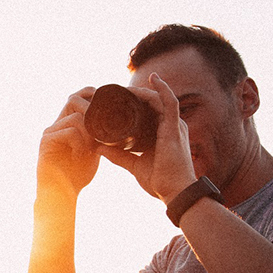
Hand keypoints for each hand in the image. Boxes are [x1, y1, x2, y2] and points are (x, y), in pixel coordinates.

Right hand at [37, 87, 101, 200]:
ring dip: (90, 134)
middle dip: (92, 111)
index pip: (79, 95)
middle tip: (102, 131)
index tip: (109, 113)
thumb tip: (118, 121)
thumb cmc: (77, 174)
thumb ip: (99, 134)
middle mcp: (56, 123)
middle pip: (74, 98)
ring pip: (76, 118)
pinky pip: (69, 132)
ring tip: (91, 150)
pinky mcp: (46, 142)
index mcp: (67, 122)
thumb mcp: (93, 149)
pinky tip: (79, 157)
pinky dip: (80, 144)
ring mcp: (50, 131)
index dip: (94, 96)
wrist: (61, 194)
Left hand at [99, 74, 197, 203]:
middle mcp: (171, 126)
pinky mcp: (174, 128)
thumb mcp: (134, 165)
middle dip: (136, 95)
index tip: (118, 98)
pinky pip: (170, 102)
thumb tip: (98, 148)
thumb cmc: (160, 181)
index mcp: (164, 133)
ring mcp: (174, 126)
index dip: (136, 103)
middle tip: (116, 91)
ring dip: (142, 91)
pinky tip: (153, 79)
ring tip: (125, 88)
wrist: (175, 193)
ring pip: (158, 99)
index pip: (150, 111)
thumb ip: (118, 155)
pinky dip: (162, 90)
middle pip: (153, 103)